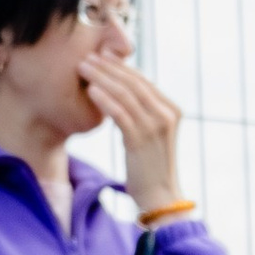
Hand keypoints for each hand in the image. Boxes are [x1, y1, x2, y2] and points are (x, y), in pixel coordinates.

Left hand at [81, 55, 184, 209]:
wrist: (160, 198)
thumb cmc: (150, 167)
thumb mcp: (151, 135)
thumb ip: (143, 114)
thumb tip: (124, 95)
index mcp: (171, 110)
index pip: (143, 81)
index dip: (120, 67)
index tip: (101, 57)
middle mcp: (166, 115)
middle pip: (133, 83)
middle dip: (108, 67)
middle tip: (87, 57)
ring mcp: (155, 127)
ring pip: (125, 94)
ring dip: (101, 78)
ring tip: (83, 68)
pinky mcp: (140, 140)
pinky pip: (119, 114)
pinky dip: (104, 100)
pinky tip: (90, 90)